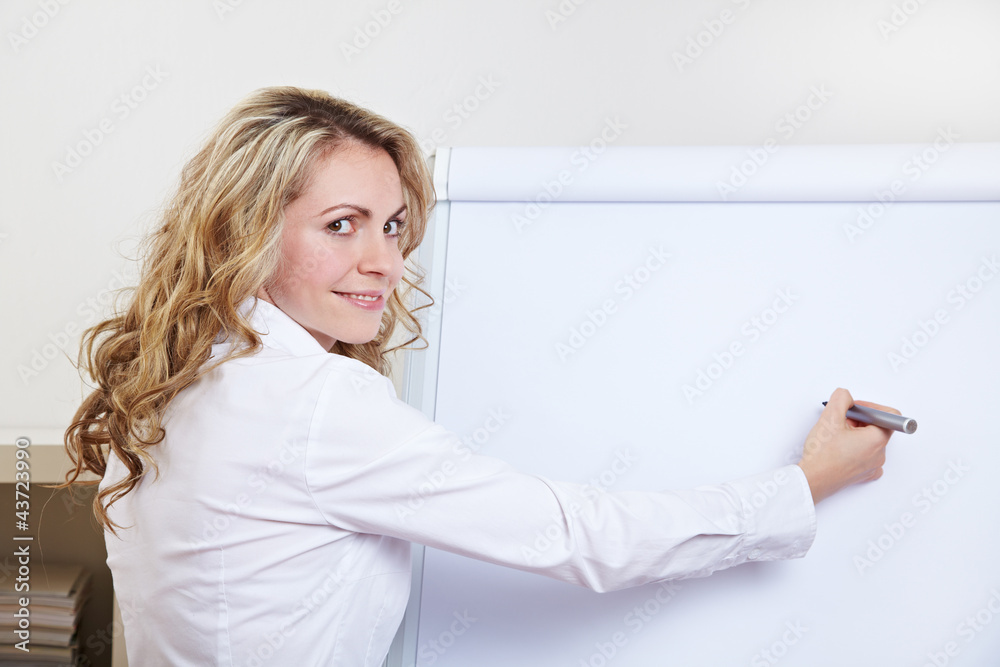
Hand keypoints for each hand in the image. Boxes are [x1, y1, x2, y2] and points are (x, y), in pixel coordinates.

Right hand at [796, 388, 896, 503]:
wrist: (812, 480)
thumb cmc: (822, 455)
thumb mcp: (829, 417)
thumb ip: (841, 398)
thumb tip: (846, 397)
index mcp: (877, 439)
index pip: (889, 415)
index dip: (871, 407)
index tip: (855, 409)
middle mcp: (880, 454)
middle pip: (878, 427)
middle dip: (859, 420)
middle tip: (840, 422)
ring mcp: (873, 466)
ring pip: (870, 441)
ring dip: (855, 434)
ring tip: (836, 437)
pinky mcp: (864, 474)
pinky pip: (867, 456)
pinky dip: (856, 449)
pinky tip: (841, 449)